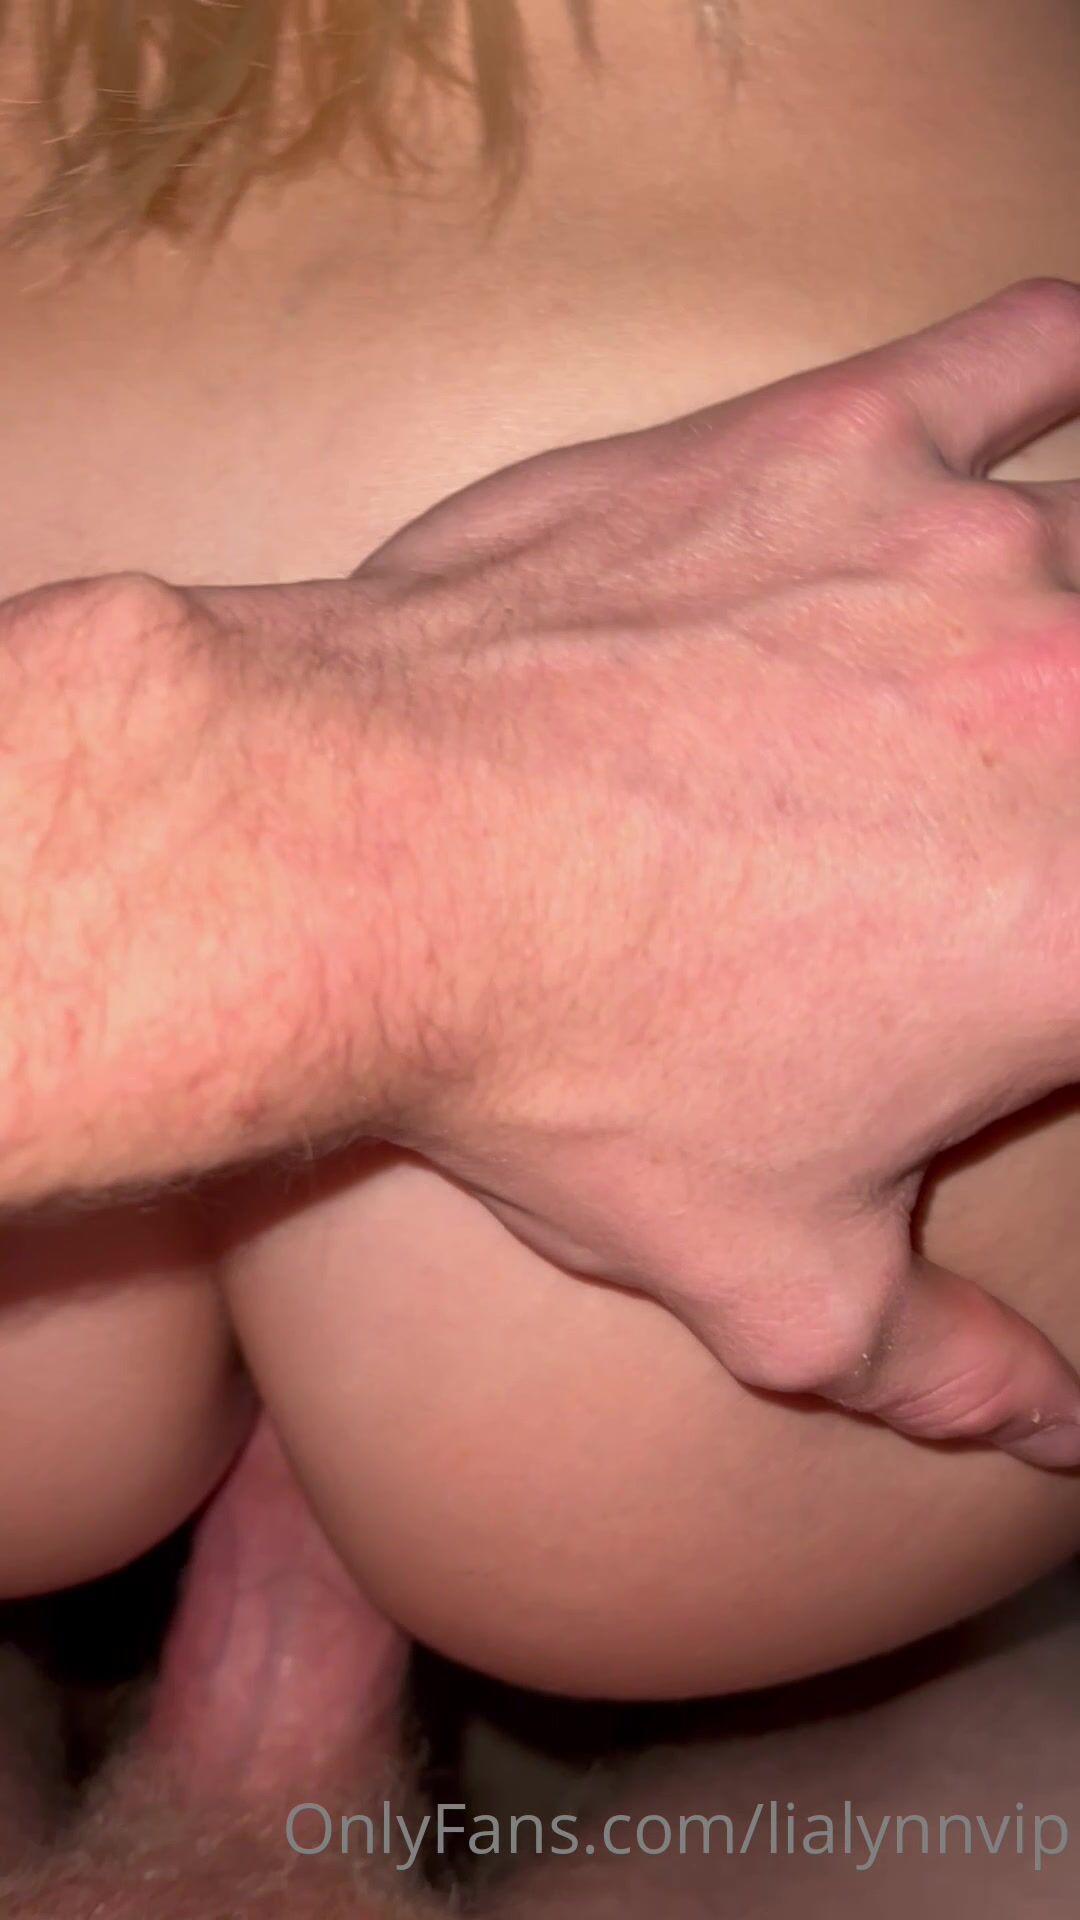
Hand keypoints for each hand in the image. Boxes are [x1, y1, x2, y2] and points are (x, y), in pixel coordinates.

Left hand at [3, 279, 1079, 1464]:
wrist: (367, 851)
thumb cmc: (572, 1066)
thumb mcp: (768, 1277)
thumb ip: (942, 1367)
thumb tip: (1058, 1440)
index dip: (1075, 977)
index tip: (1032, 982)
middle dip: (1057, 822)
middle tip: (988, 857)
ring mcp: (975, 554)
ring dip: (1047, 643)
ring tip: (997, 694)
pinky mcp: (843, 444)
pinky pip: (1014, 360)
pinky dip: (1044, 379)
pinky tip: (1044, 406)